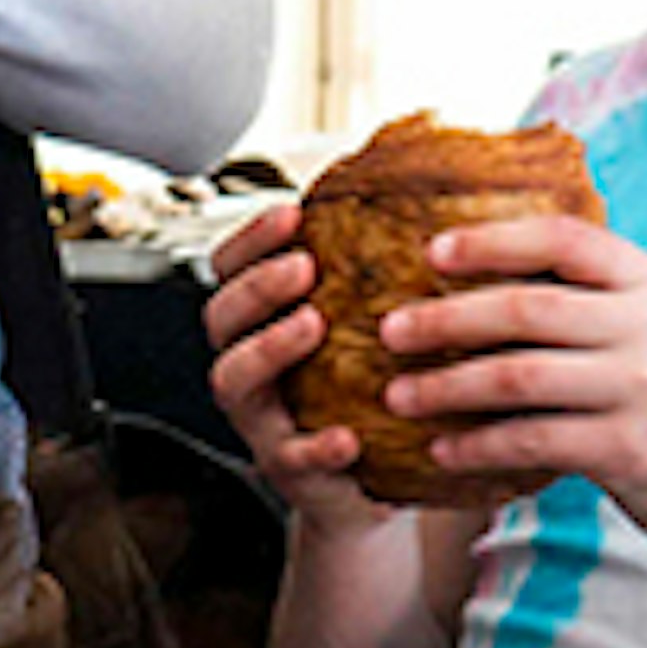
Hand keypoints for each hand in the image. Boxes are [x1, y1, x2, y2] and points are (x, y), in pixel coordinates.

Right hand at [203, 201, 393, 538]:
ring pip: (233, 381)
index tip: (293, 212)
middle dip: (256, 286)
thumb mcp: (369, 326)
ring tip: (311, 324)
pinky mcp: (292, 475)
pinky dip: (313, 447)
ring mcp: (264, 423)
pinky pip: (289, 459)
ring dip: (267, 347)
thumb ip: (378, 262)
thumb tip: (425, 157)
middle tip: (302, 265)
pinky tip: (346, 437)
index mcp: (263, 326)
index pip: (230, 270)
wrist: (375, 490)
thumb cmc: (373, 395)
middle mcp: (251, 371)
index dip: (251, 239)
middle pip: (220, 318)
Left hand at [372, 214, 646, 547]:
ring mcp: (639, 385)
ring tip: (397, 396)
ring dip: (446, 388)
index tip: (430, 251)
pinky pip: (530, 440)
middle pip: (525, 309)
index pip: (562, 239)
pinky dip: (477, 446)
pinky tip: (440, 451)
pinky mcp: (626, 447)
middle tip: (387, 331)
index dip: (492, 240)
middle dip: (446, 319)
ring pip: (518, 377)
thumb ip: (589, 301)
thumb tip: (486, 278)